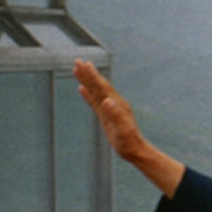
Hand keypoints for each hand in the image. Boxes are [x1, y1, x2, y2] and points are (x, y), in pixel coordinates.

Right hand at [72, 60, 184, 194]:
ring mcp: (109, 108)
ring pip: (95, 91)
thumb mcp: (123, 129)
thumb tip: (108, 101)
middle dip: (88, 73)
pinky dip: (87, 94)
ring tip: (77, 69)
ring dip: (87, 80)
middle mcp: (113, 103)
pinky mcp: (105, 115)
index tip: (84, 64)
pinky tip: (82, 88)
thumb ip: (116, 115)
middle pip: (98, 85)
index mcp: (116, 104)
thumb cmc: (129, 141)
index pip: (102, 86)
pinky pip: (94, 101)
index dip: (92, 75)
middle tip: (77, 60)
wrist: (134, 150)